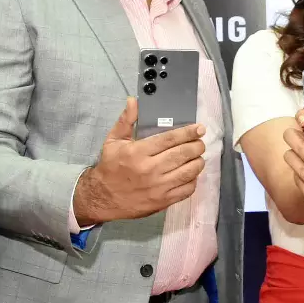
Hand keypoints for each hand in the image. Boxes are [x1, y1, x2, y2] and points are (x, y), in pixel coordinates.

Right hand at [74, 98, 207, 223]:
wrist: (103, 198)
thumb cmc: (110, 167)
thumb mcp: (114, 141)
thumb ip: (126, 120)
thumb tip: (134, 101)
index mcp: (138, 152)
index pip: (170, 139)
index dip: (188, 132)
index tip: (199, 128)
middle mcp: (150, 169)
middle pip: (183, 154)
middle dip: (197, 146)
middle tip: (200, 143)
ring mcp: (158, 187)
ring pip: (188, 172)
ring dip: (198, 162)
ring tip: (197, 157)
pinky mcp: (163, 201)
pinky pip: (186, 190)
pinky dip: (193, 180)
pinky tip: (191, 174)